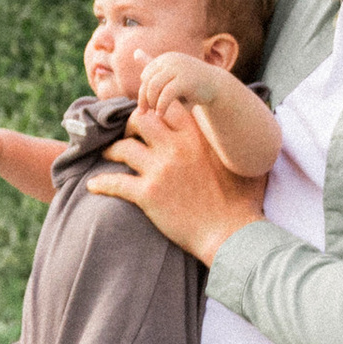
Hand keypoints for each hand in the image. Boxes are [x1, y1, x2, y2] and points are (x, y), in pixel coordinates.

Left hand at [86, 111, 264, 264]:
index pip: (168, 107)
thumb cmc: (242, 203)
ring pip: (123, 147)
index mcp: (197, 138)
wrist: (231, 235)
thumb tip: (249, 132)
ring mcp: (160, 170)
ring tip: (108, 156)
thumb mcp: (244, 165)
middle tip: (128, 135)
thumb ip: (236, 145)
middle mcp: (176, 148)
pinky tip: (93, 186)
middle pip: (141, 120)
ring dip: (112, 150)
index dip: (156, 108)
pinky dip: (100, 183)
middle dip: (130, 124)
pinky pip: (114, 182)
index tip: (151, 115)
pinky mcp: (147, 194)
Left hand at [139, 51, 231, 117]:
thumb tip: (135, 52)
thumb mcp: (171, 74)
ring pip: (154, 87)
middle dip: (144, 98)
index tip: (146, 105)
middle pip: (148, 81)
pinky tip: (161, 114)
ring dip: (152, 102)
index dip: (144, 91)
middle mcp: (171, 60)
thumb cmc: (191, 82)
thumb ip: (153, 66)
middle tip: (144, 112)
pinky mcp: (186, 80)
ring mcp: (179, 69)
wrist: (217, 87)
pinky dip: (161, 106)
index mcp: (166, 58)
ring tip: (156, 112)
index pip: (146, 75)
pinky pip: (166, 94)